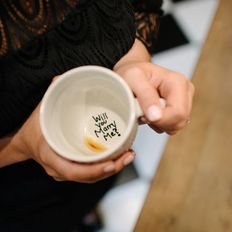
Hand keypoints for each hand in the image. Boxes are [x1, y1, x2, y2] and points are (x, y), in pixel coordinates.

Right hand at [9, 85, 134, 182]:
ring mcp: (68, 170)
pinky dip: (106, 166)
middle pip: (89, 176)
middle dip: (112, 168)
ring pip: (93, 176)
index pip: (73, 171)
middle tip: (129, 155)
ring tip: (129, 155)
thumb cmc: (34, 127)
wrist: (27, 141)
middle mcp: (60, 168)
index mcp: (51, 155)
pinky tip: (119, 157)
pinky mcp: (74, 167)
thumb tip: (63, 79)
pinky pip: (91, 172)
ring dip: (113, 168)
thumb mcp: (42, 109)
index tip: (112, 164)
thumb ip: (53, 93)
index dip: (93, 171)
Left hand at [114, 62, 194, 134]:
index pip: (178, 113)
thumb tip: (156, 116)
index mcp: (177, 82)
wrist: (133, 73)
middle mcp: (185, 91)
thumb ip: (145, 95)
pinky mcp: (178, 109)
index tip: (142, 114)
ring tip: (145, 111)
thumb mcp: (133, 78)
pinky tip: (150, 113)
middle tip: (142, 111)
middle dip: (158, 122)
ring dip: (157, 124)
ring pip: (175, 126)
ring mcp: (184, 101)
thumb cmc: (132, 73)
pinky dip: (158, 124)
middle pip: (179, 122)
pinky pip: (171, 126)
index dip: (159, 120)